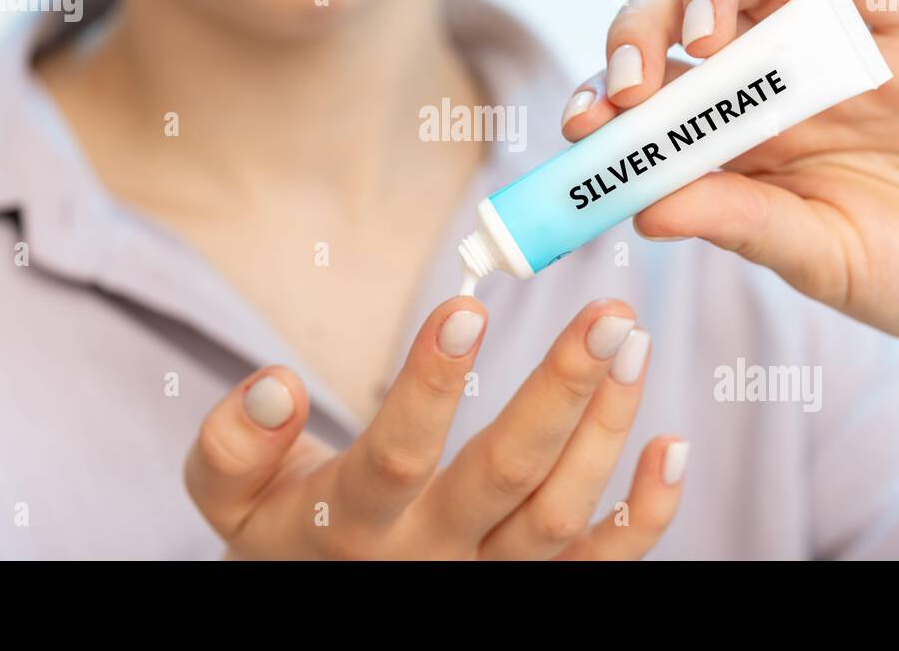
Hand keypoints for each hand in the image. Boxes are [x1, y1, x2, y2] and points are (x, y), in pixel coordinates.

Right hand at [184, 297, 684, 558]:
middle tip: (609, 312)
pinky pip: (601, 566)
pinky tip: (670, 445)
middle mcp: (429, 559)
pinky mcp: (529, 590)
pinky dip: (646, 515)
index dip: (431, 384)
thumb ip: (235, 444)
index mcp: (350, 527)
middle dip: (560, 390)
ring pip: (561, 515)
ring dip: (606, 429)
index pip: (395, 457)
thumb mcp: (228, 499)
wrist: (319, 594)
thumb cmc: (280, 530)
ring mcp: (488, 581)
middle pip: (504, 480)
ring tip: (633, 341)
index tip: (468, 304)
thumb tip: (276, 385)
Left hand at [562, 0, 898, 357]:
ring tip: (705, 40)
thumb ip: (738, 222)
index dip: (602, 97)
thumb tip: (642, 209)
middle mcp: (767, 81)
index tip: (581, 125)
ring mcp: (832, 45)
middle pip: (680, 18)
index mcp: (728, 137)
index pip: (645, 94)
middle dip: (640, 32)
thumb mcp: (813, 256)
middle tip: (631, 80)